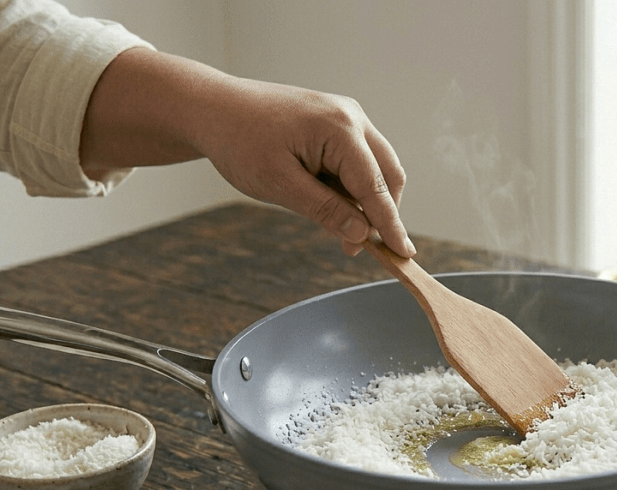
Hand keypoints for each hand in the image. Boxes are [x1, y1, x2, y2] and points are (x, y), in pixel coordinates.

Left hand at [193, 79, 412, 256]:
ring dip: (364, 201)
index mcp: (339, 128)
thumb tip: (362, 234)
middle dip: (380, 213)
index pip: (375, 186)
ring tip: (335, 225)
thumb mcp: (279, 184)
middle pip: (387, 174)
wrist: (212, 108)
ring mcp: (346, 116)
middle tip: (355, 247)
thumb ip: (325, 210)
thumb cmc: (239, 141)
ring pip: (375, 168)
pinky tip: (328, 201)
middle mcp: (351, 117)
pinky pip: (358, 159)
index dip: (390, 224)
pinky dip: (351, 186)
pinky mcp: (336, 122)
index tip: (404, 254)